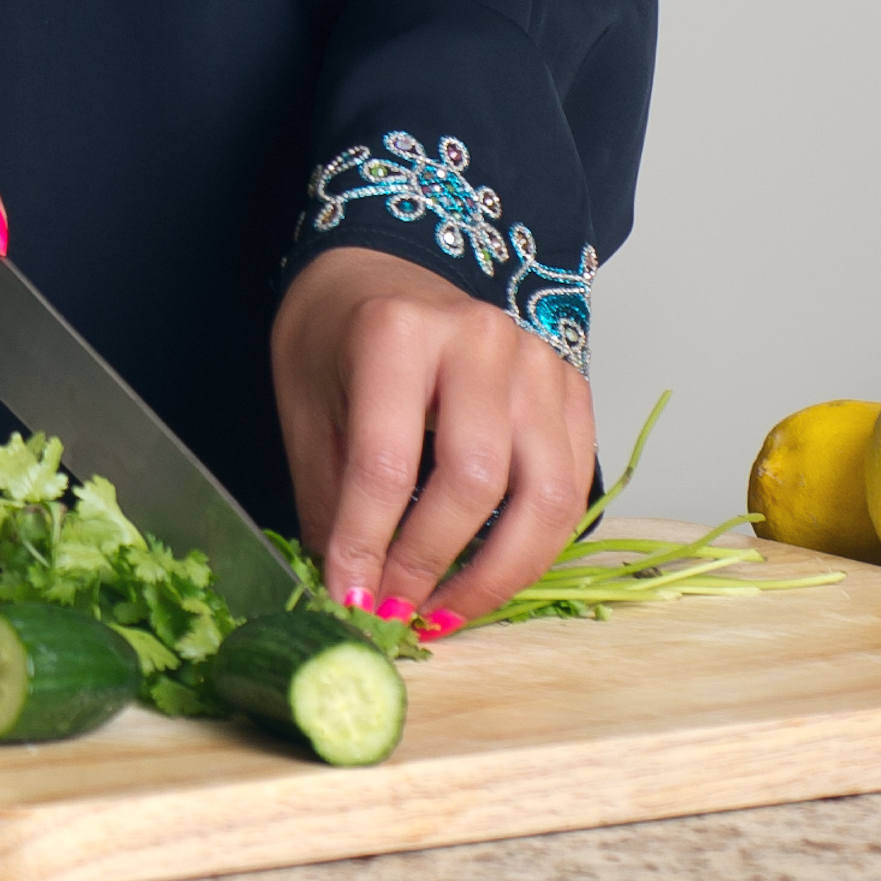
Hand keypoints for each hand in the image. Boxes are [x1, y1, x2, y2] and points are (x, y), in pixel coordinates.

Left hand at [268, 245, 597, 632]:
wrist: (383, 267)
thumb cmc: (339, 332)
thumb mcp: (308, 404)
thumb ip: (331, 497)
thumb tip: (352, 594)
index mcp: (397, 332)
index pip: (387, 463)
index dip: (367, 545)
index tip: (351, 601)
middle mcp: (480, 340)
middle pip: (475, 481)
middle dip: (433, 565)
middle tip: (396, 613)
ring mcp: (538, 362)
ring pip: (547, 496)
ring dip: (499, 574)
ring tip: (447, 612)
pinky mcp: (573, 389)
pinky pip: (572, 488)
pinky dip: (536, 545)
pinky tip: (487, 573)